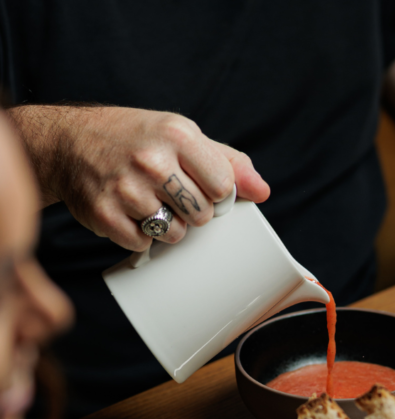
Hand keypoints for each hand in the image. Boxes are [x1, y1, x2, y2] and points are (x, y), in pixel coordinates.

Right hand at [9, 105, 269, 251]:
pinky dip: (140, 236)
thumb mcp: (183, 136)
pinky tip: (129, 213)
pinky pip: (145, 244)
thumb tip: (263, 192)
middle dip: (192, 211)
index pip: (223, 187)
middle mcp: (151, 160)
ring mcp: (126, 188)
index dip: (217, 195)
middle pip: (202, 215)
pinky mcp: (105, 215)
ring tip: (149, 202)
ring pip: (176, 234)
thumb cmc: (136, 140)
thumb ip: (228, 162)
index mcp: (178, 135)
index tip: (202, 188)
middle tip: (171, 194)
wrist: (69, 142)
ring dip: (168, 226)